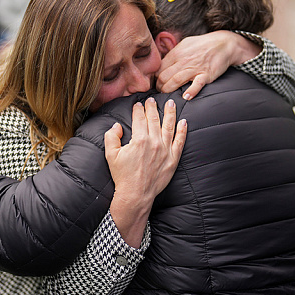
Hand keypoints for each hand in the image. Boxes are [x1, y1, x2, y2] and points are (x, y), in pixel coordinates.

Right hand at [104, 97, 186, 246]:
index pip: (140, 118)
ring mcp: (166, 150)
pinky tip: (184, 122)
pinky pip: (180, 141)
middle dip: (152, 107)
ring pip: (169, 126)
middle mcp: (154, 142)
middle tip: (152, 100)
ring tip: (171, 103)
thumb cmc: (122, 176)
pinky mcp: (173, 159)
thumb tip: (116, 126)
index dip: (139, 109)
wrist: (136, 195)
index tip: (138, 104)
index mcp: (139, 139)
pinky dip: (182, 131)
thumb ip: (111, 137)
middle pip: (154, 119)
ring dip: (170, 113)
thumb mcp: (110, 155)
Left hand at [157, 30, 260, 99]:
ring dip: (168, 90)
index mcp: (176, 53)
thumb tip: (163, 63)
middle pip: (164, 76)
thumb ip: (174, 53)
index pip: (159, 68)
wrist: (223, 44)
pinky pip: (197, 84)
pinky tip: (186, 97)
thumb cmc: (203, 44)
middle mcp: (183, 61)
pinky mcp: (206, 75)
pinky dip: (191, 91)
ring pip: (175, 81)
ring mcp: (195, 68)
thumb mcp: (185, 44)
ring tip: (167, 96)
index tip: (156, 83)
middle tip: (160, 91)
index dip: (155, 78)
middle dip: (159, 86)